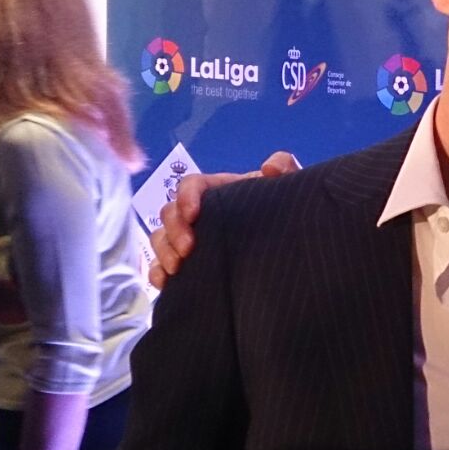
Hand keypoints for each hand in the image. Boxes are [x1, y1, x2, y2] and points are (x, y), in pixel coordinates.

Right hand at [148, 152, 299, 288]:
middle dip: (173, 230)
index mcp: (220, 191)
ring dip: (164, 251)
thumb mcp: (288, 187)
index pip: (191, 185)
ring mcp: (193, 239)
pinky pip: (161, 267)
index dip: (186, 196)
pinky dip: (158, 273)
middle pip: (170, 212)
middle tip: (188, 250)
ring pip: (161, 238)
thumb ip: (286, 167)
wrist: (290, 245)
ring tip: (178, 268)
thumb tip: (270, 167)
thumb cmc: (285, 211)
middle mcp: (201, 214)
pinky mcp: (190, 265)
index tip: (193, 214)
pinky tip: (167, 282)